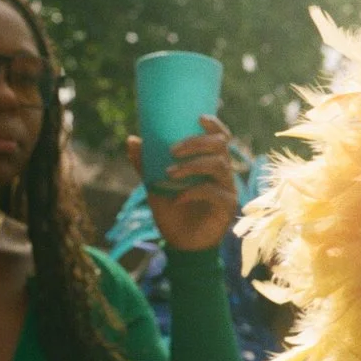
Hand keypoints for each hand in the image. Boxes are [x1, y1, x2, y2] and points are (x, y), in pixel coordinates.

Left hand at [128, 116, 239, 254]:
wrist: (180, 243)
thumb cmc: (172, 210)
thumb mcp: (155, 184)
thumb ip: (146, 164)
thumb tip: (132, 139)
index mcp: (210, 163)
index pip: (221, 137)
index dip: (214, 125)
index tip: (199, 118)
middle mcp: (223, 173)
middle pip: (220, 146)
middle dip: (196, 142)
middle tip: (172, 150)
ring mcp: (227, 189)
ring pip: (219, 165)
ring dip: (192, 165)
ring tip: (169, 173)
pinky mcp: (227, 207)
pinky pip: (215, 192)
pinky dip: (195, 191)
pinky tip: (177, 198)